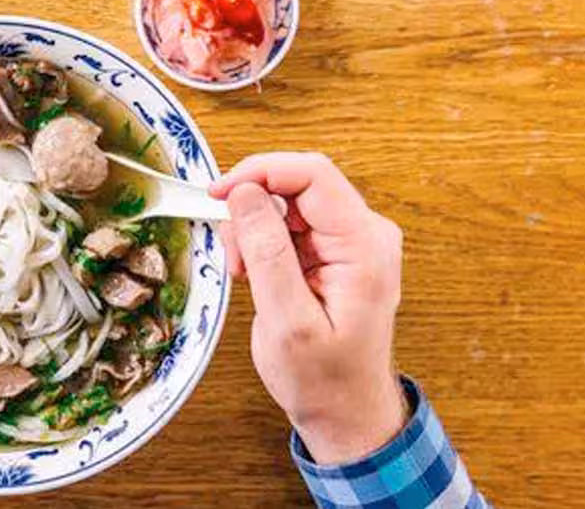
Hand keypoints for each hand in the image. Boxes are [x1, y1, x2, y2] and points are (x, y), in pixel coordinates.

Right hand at [209, 153, 406, 463]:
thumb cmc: (324, 379)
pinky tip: (255, 274)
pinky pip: (291, 223)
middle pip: (298, 184)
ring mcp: (352, 241)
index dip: (260, 172)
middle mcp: (365, 234)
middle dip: (252, 208)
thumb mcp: (287, 322)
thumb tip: (244, 193)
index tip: (218, 193)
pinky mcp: (334, 251)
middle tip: (231, 254)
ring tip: (244, 274)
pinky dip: (262, 241)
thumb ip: (268, 253)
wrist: (346, 411)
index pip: (313, 175)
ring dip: (254, 228)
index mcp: (365, 247)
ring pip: (289, 202)